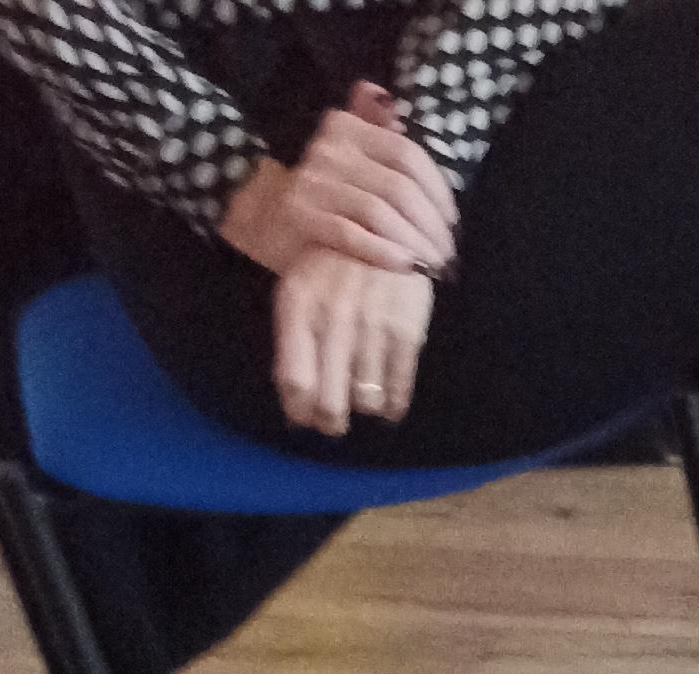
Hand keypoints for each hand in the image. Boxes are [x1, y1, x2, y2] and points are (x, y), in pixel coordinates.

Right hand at [223, 91, 455, 277]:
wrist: (268, 223)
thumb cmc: (326, 197)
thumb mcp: (351, 158)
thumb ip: (371, 125)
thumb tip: (382, 94)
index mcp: (347, 128)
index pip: (408, 155)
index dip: (439, 193)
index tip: (452, 225)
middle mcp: (329, 148)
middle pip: (399, 187)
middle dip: (431, 227)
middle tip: (446, 256)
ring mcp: (312, 181)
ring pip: (380, 213)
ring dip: (415, 245)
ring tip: (432, 268)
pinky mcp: (301, 215)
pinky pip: (353, 236)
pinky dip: (386, 254)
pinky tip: (407, 269)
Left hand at [269, 250, 433, 435]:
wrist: (386, 225)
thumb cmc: (334, 265)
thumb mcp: (300, 290)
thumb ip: (293, 343)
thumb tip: (296, 408)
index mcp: (299, 307)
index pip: (295, 382)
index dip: (300, 412)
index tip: (306, 418)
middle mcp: (332, 318)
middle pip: (330, 402)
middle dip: (331, 422)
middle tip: (334, 423)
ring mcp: (371, 324)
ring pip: (365, 400)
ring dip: (363, 408)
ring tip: (364, 401)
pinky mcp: (406, 329)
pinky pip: (398, 387)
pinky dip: (394, 404)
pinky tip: (390, 402)